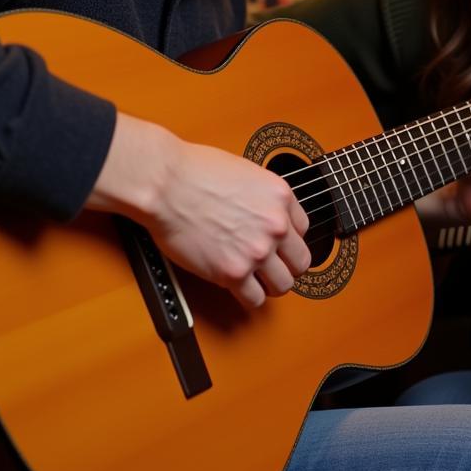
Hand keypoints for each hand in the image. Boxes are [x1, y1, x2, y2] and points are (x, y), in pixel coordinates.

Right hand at [88, 113, 310, 308]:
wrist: (166, 184)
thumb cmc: (195, 171)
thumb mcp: (246, 173)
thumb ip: (262, 198)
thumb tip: (263, 212)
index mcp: (281, 197)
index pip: (304, 230)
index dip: (288, 239)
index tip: (279, 245)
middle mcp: (275, 225)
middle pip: (300, 261)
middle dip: (287, 266)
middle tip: (273, 268)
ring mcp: (257, 251)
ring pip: (283, 285)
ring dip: (270, 286)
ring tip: (257, 282)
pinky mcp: (233, 272)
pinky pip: (255, 299)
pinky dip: (248, 298)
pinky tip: (239, 289)